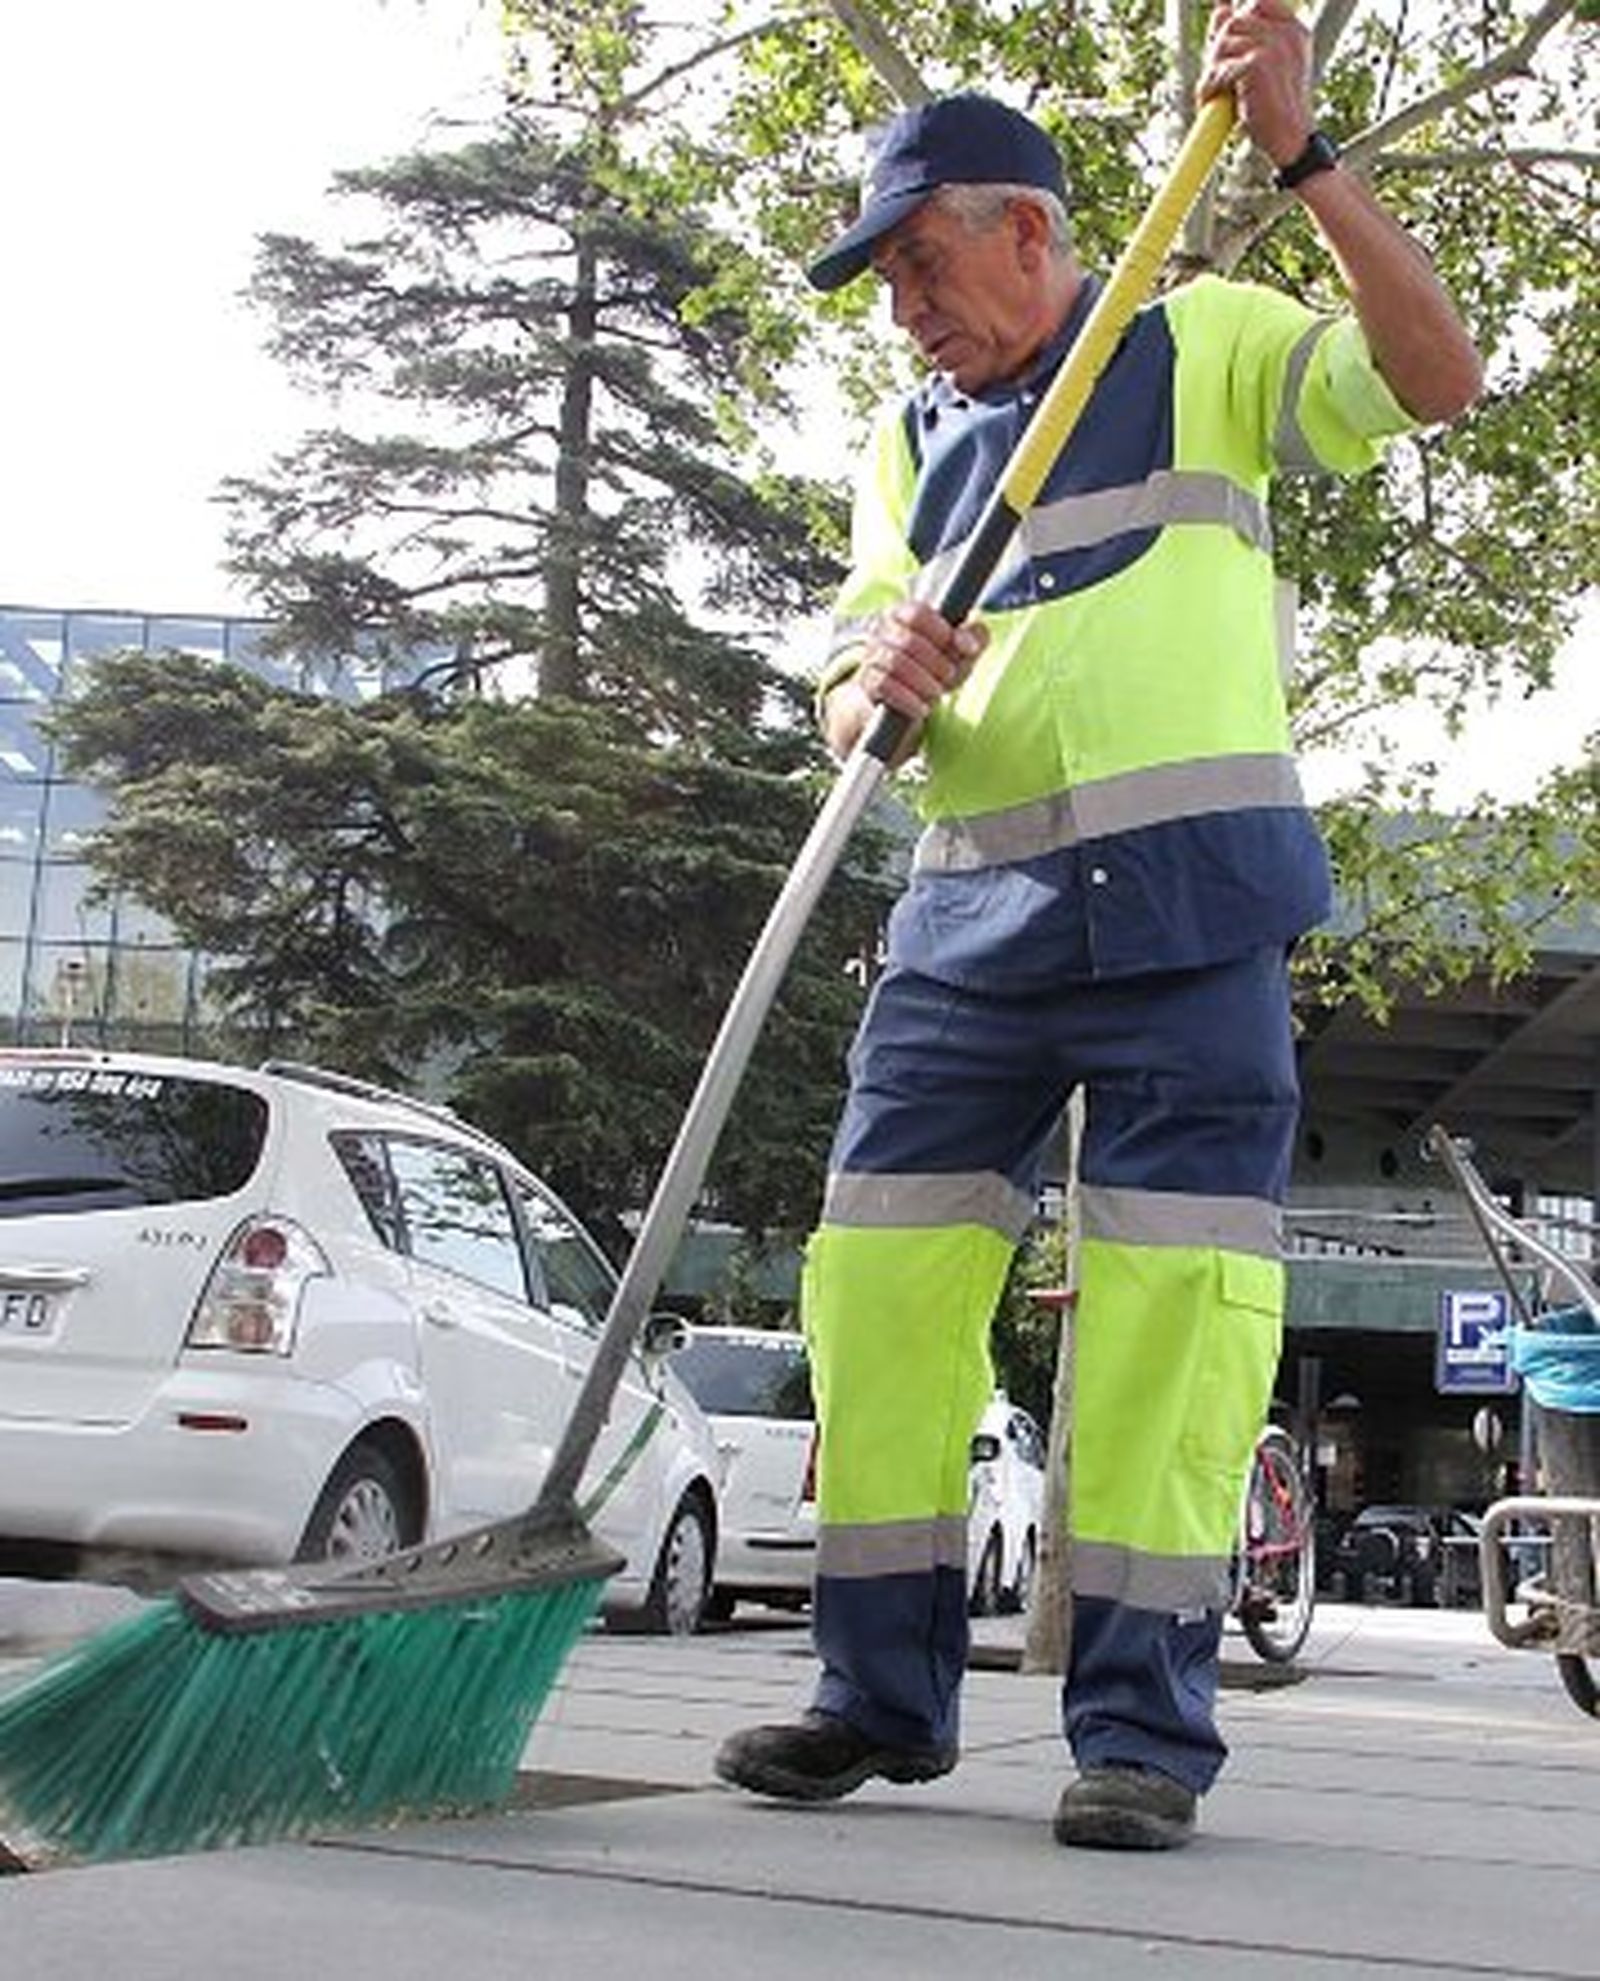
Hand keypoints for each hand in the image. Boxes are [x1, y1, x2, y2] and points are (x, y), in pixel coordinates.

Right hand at [855, 599, 986, 725]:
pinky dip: (908, 699)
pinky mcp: (867, 682)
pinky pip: (883, 686)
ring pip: (895, 663)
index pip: (916, 612)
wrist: (905, 702)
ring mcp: (871, 655)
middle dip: (935, 662)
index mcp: (904, 614)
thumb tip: (967, 643)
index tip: (952, 644)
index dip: (938, 630)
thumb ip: (974, 637)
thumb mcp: (961, 651)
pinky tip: (923, 708)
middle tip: (948, 675)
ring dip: (923, 681)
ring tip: (937, 692)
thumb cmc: (936, 667)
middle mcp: (882, 630)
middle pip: (908, 641)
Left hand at [1199, 0, 1314, 169]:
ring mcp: (1274, 46)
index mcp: (1292, 32)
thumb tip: (1220, 11)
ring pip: (1224, 41)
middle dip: (1217, 48)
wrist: (1290, 140)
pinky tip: (1211, 100)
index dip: (1236, 15)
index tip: (1222, 33)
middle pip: (1235, 22)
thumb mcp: (1262, 69)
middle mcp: (1286, 34)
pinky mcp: (1258, 63)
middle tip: (1214, 76)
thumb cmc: (1274, 111)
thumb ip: (1244, 39)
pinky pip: (1221, 67)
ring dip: (1211, 69)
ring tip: (1214, 92)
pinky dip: (1210, 86)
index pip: (1259, 4)